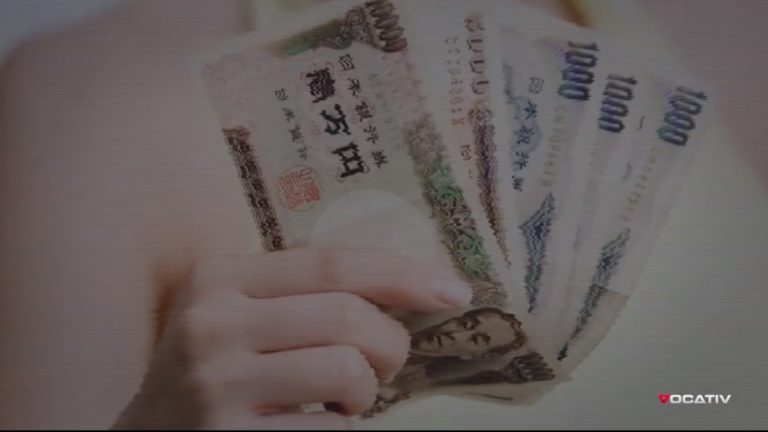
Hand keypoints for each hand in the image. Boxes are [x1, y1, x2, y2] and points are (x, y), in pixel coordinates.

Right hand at [112, 248, 471, 429]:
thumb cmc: (216, 369)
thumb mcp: (239, 313)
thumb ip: (301, 292)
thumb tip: (410, 284)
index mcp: (220, 278)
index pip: (332, 263)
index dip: (403, 274)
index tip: (455, 289)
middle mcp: (213, 325)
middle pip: (350, 317)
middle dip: (391, 344)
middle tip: (384, 363)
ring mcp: (218, 386)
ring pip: (348, 371)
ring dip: (367, 390)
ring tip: (344, 397)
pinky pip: (333, 429)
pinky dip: (343, 426)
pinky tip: (314, 423)